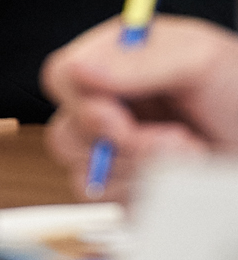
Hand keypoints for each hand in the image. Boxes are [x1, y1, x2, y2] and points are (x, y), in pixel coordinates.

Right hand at [41, 15, 237, 199]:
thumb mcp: (198, 58)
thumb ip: (138, 63)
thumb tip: (80, 70)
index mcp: (114, 61)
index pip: (61, 77)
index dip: (81, 102)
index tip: (120, 118)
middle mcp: (109, 103)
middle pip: (65, 131)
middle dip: (121, 143)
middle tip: (173, 139)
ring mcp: (116, 147)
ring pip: (83, 171)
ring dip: (139, 168)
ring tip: (188, 153)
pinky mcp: (130, 184)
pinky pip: (109, 200)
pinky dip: (142, 193)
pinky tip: (175, 177)